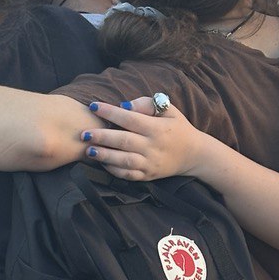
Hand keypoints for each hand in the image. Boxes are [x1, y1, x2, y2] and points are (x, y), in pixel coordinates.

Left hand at [80, 96, 206, 180]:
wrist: (194, 155)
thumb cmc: (177, 128)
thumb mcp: (169, 110)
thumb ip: (147, 103)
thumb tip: (124, 105)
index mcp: (157, 128)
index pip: (130, 118)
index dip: (110, 112)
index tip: (93, 106)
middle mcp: (153, 147)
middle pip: (124, 141)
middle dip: (102, 137)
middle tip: (84, 133)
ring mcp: (150, 163)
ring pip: (124, 161)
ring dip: (104, 156)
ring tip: (88, 150)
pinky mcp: (148, 176)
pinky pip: (128, 175)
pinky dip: (113, 170)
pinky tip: (101, 162)